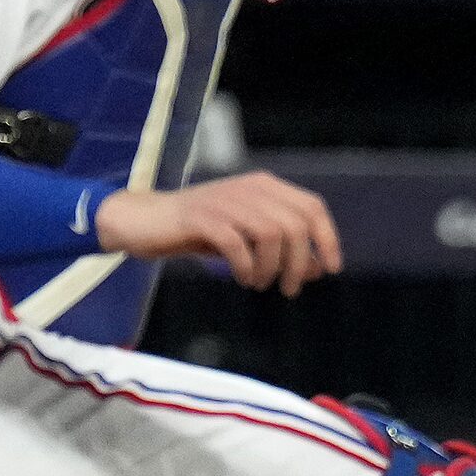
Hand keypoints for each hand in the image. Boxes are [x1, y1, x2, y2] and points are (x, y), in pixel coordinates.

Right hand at [95, 172, 341, 295]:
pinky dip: (246, 266)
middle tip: (288, 289)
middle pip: (295, 224)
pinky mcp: (202, 218)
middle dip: (299, 263)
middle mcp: (249, 188)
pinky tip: (241, 277)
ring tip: (259, 283)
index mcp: (264, 186)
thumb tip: (317, 269)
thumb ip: (281, 250)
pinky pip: (237, 243)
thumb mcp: (246, 239)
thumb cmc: (199, 231)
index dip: (327, 239)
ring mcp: (225, 201)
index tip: (330, 269)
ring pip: (271, 233)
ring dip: (271, 267)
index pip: (312, 207)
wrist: (145, 221)